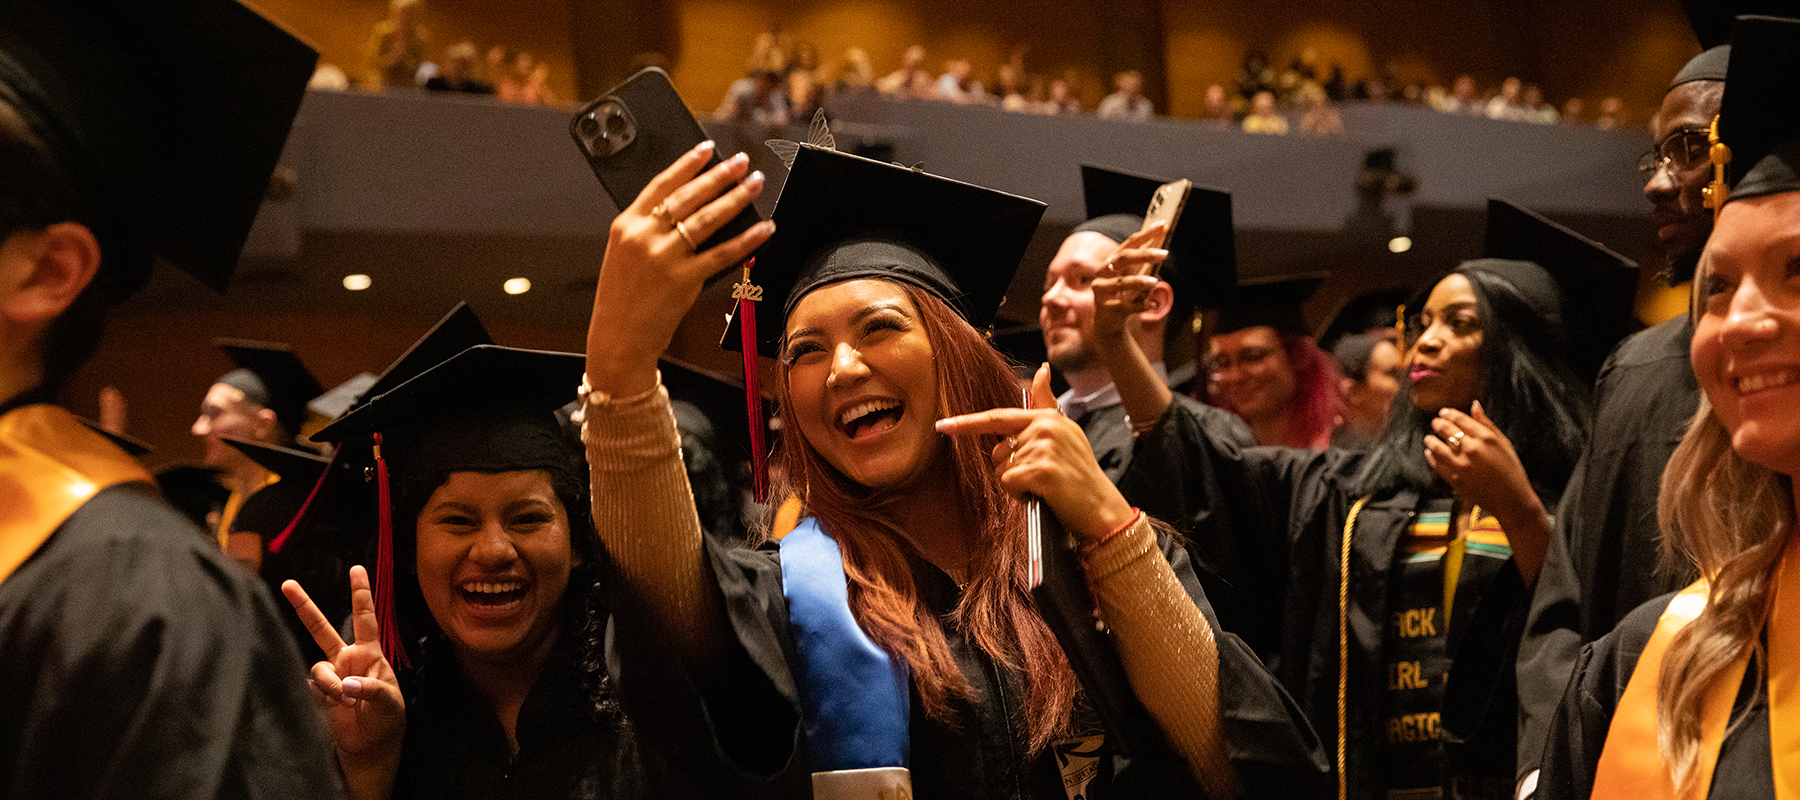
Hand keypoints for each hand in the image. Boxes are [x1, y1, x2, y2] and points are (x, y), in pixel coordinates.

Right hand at [282, 567, 404, 770]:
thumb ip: (369, 688)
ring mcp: (330, 676)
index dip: (361, 593)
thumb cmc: (386, 720)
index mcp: (369, 654)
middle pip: (322, 628)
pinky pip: (312, 686)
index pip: (365, 617)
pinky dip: (323, 695)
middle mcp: (346, 659)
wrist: (370, 747)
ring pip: (318, 666)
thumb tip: (345, 684)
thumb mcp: (388, 701)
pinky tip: (334, 705)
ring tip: (345, 699)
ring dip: (329, 683)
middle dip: (305, 606)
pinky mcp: (318, 693)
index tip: (357, 568)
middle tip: (288, 584)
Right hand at [586, 141, 774, 395]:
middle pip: (689, 197)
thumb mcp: (624, 253)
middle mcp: (644, 237)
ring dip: (736, 198)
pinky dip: (746, 239)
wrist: (618, 338)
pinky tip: (762, 228)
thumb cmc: (621, 297)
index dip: (687, 163)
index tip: (708, 149)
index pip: (661, 183)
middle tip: (741, 161)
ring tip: (754, 184)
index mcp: (625, 224)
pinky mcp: (684, 280)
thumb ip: (648, 228)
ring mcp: (664, 258)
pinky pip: (722, 254)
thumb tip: (690, 206)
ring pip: (707, 219)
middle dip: (719, 175)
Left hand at [934, 364, 1135, 541]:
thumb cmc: (1079, 477)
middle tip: (1039, 479)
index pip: (999, 417)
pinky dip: (1019, 495)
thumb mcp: (1065, 434)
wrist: (1102, 509)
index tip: (943, 425)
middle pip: (998, 451)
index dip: (967, 423)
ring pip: (1002, 469)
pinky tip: (1041, 496)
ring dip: (1017, 485)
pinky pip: (1008, 483)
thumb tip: (1042, 369)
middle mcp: (1046, 427)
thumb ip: (1046, 404)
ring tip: (1044, 487)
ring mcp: (1044, 448)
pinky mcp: (1041, 470)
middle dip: (1010, 469)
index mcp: (1048, 418)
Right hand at [1089, 223, 1167, 342]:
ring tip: (1155, 282)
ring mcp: (1102, 291)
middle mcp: (1102, 273)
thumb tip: (1163, 245)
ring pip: (1122, 282)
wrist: (1109, 324)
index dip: (1146, 234)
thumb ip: (1143, 263)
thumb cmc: (1124, 295)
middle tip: (1165, 254)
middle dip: (1144, 254)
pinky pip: (1125, 305)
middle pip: (1123, 259)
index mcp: (1110, 261)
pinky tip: (1152, 305)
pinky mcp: (1106, 308)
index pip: (1129, 243)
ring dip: (1140, 281)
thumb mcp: (1133, 277)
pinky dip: (1140, 305)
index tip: (1163, 226)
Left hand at [1423, 402, 1532, 510]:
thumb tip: (1474, 405)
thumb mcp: (1504, 443)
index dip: (1449, 414)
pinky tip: (1429, 453)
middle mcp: (1472, 449)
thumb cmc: (1511, 470)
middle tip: (1435, 423)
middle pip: (1446, 430)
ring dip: (1431, 440)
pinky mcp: (1455, 479)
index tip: (1444, 412)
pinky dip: (1431, 457)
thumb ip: (1487, 424)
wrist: (1511, 499)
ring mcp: (1461, 465)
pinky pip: (1437, 464)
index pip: (1460, 420)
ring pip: (1437, 446)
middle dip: (1438, 424)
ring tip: (1429, 438)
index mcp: (1486, 438)